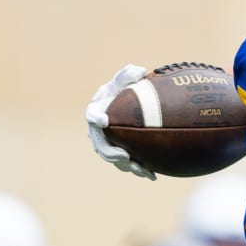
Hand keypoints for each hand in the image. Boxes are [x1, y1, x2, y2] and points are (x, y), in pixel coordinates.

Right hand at [85, 64, 155, 179]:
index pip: (93, 114)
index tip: (103, 121)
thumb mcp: (126, 80)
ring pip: (115, 159)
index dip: (96, 118)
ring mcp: (109, 144)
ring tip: (140, 169)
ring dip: (127, 166)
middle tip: (125, 155)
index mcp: (98, 110)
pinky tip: (152, 175)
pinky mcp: (121, 153)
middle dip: (112, 152)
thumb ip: (129, 75)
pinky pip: (128, 165)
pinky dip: (139, 170)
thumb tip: (139, 71)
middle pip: (101, 145)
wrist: (131, 106)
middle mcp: (99, 131)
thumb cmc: (125, 90)